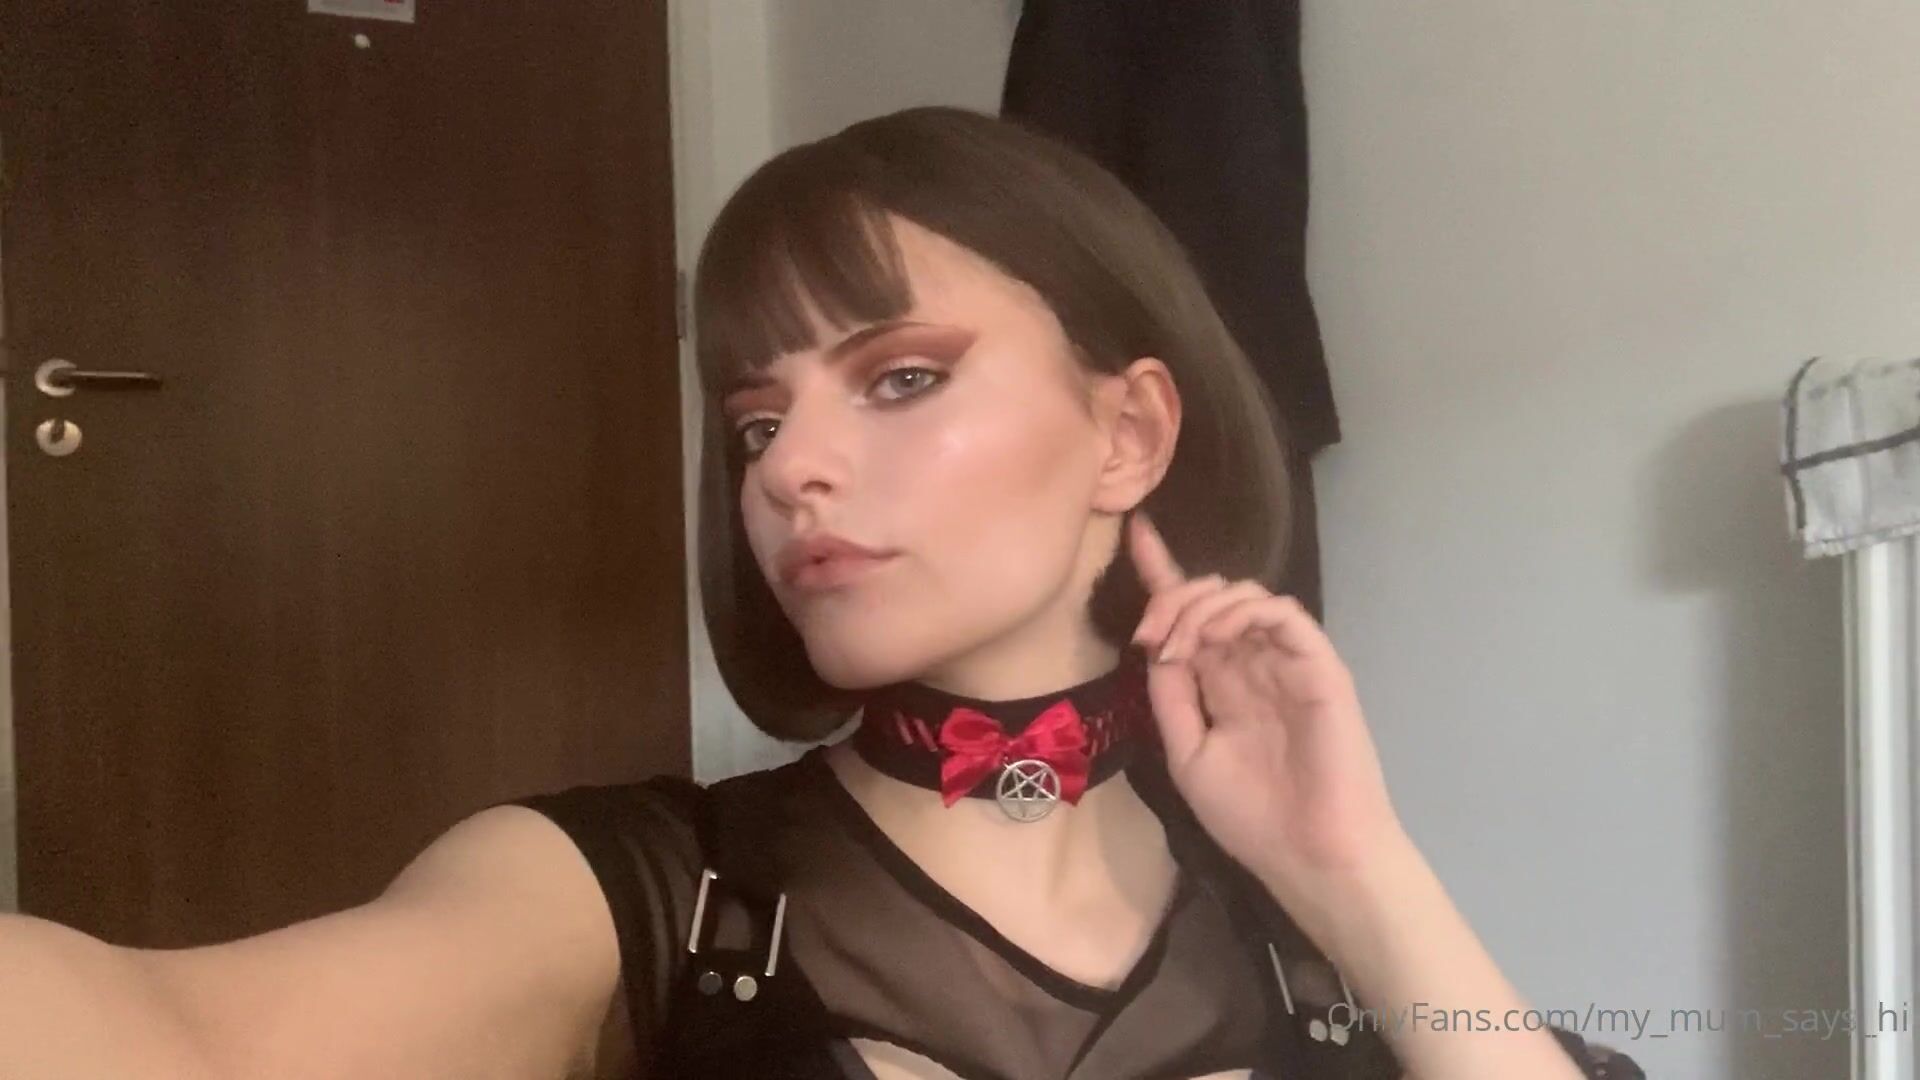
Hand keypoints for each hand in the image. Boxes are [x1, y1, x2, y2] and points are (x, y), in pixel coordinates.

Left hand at [1127, 511, 1413, 917]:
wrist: (1308, 854)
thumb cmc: (1251, 817)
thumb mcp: (1188, 752)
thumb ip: (1172, 695)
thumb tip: (1155, 644)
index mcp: (1223, 684)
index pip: (1191, 616)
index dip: (1163, 571)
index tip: (1135, 532)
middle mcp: (1253, 665)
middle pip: (1210, 598)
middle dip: (1170, 599)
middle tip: (1148, 634)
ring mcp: (1287, 662)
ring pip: (1243, 596)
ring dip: (1199, 606)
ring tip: (1177, 642)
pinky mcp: (1318, 665)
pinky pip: (1282, 613)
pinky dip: (1241, 611)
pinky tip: (1213, 637)